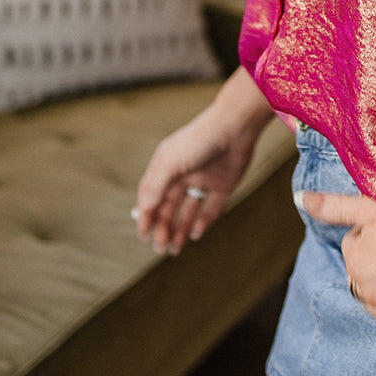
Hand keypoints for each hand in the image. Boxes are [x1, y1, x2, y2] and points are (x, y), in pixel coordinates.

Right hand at [133, 68, 271, 254]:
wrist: (234, 126)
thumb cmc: (198, 141)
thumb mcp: (170, 163)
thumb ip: (155, 187)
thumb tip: (141, 211)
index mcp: (166, 167)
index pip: (151, 197)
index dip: (146, 216)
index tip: (143, 236)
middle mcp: (184, 174)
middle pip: (169, 207)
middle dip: (163, 227)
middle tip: (161, 248)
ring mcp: (204, 180)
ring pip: (189, 210)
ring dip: (180, 229)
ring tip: (175, 249)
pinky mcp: (224, 184)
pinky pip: (212, 207)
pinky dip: (204, 221)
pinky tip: (195, 233)